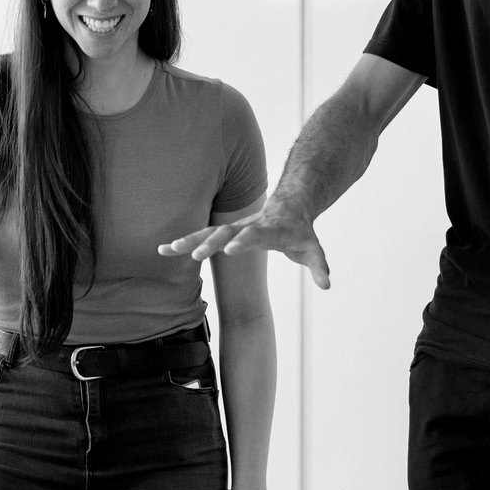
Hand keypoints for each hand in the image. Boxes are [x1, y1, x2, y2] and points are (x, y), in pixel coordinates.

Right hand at [158, 197, 332, 288]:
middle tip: (194, 256)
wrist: (290, 204)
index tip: (230, 250)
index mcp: (270, 229)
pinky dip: (184, 241)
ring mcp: (234, 227)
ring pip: (208, 232)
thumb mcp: (312, 248)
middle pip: (226, 232)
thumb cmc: (300, 231)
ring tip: (167, 249)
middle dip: (210, 243)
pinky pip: (202, 235)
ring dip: (188, 240)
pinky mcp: (224, 230)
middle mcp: (248, 226)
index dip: (244, 241)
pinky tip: (163, 250)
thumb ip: (319, 265)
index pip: (256, 235)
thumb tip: (326, 284)